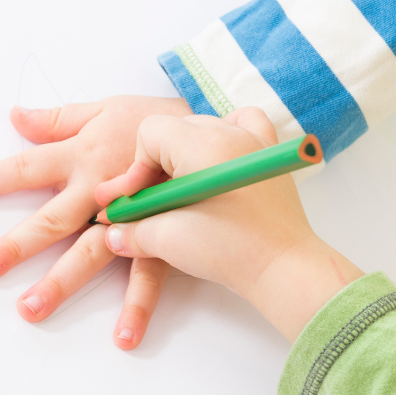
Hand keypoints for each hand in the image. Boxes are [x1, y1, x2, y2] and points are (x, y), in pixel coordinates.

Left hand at [0, 95, 191, 348]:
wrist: (206, 139)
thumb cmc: (155, 122)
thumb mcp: (107, 109)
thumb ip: (60, 118)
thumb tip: (18, 117)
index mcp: (84, 156)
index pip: (30, 167)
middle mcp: (101, 191)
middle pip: (53, 219)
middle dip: (18, 244)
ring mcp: (131, 219)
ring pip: (92, 253)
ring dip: (62, 281)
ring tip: (33, 308)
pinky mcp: (158, 239)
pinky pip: (147, 275)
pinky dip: (137, 305)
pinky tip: (125, 334)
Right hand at [96, 107, 363, 341]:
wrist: (282, 268)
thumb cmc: (230, 252)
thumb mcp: (168, 240)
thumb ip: (131, 231)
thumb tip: (113, 232)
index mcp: (203, 144)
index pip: (150, 134)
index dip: (134, 169)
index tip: (134, 201)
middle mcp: (230, 131)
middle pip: (174, 132)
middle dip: (154, 166)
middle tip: (148, 201)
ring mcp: (254, 140)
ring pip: (203, 129)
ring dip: (184, 154)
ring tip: (181, 186)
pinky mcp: (267, 155)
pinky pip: (242, 125)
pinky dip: (224, 137)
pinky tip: (217, 161)